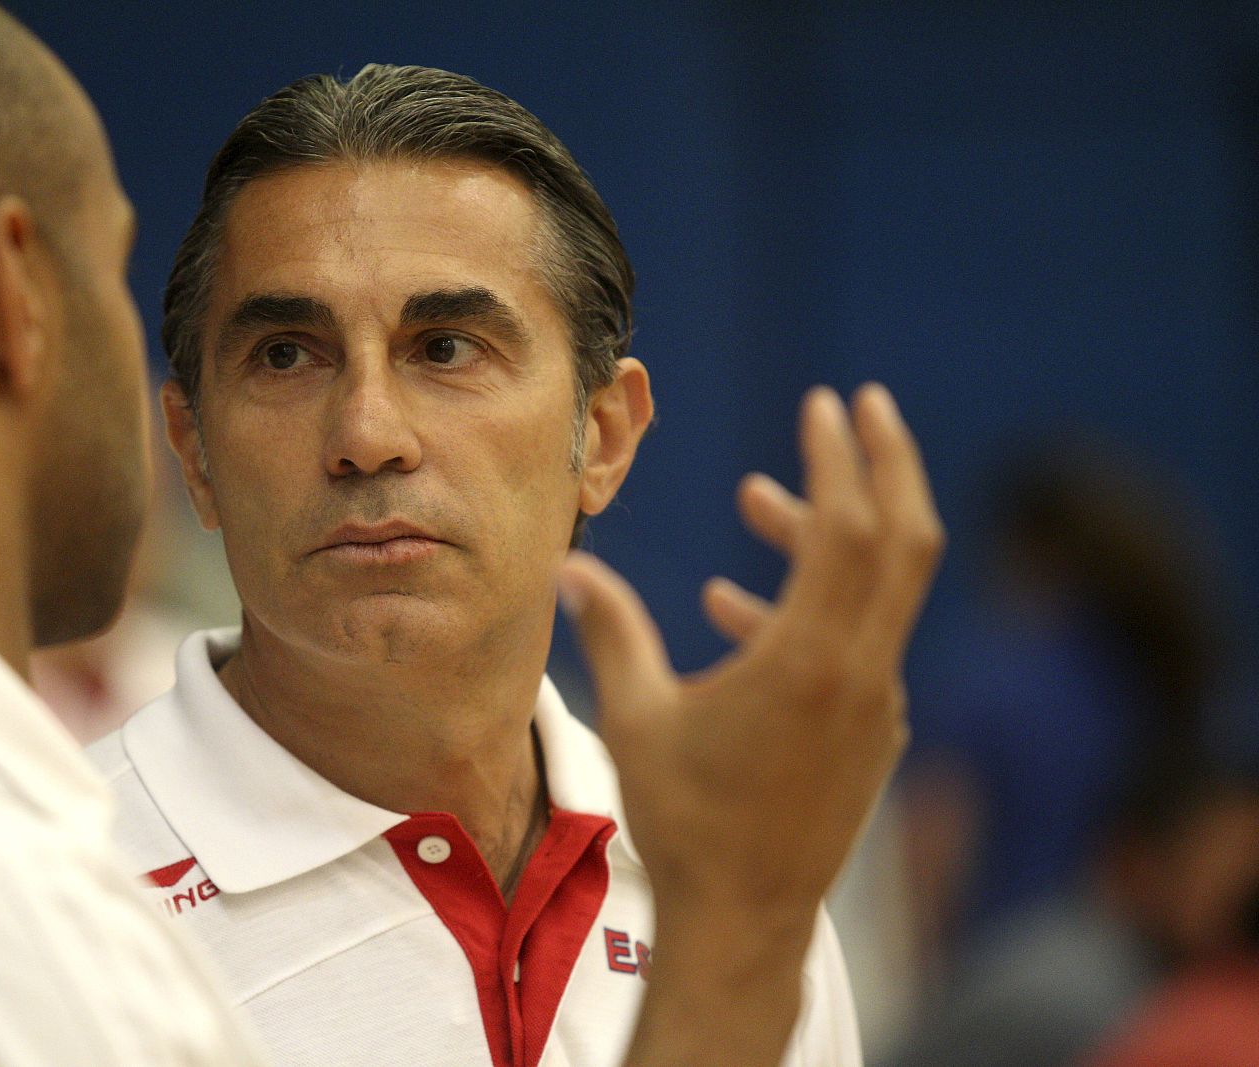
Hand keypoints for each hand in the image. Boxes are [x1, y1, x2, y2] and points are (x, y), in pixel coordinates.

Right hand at [560, 383, 943, 1064]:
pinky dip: (813, 605)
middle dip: (887, 463)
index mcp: (809, 661)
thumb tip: (569, 566)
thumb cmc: (686, 821)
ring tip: (751, 504)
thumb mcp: (637, 719)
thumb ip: (611, 631)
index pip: (846, 529)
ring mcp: (876, 705)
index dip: (837, 456)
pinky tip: (738, 612)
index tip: (822, 402)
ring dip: (823, 537)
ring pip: (874, 591)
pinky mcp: (871, 733)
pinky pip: (857, 641)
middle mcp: (860, 674)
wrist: (745, 920)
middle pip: (903, 542)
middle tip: (861, 405)